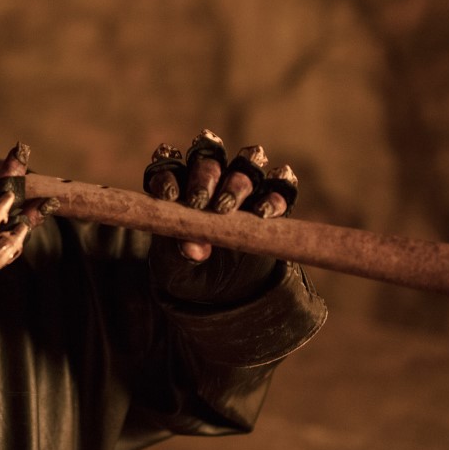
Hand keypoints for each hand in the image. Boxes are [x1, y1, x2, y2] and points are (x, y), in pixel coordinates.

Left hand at [143, 130, 297, 304]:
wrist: (221, 288)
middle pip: (209, 161)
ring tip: (228, 207)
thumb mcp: (176, 267)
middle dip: (204, 178)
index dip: (168, 177)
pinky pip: (280, 187)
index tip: (169, 196)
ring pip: (246, 164)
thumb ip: (178, 255)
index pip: (169, 168)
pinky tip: (264, 212)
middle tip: (199, 202)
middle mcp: (212, 178)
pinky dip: (273, 196)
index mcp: (179, 186)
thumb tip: (192, 249)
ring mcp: (244, 186)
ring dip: (236, 182)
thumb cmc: (187, 267)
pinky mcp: (272, 200)